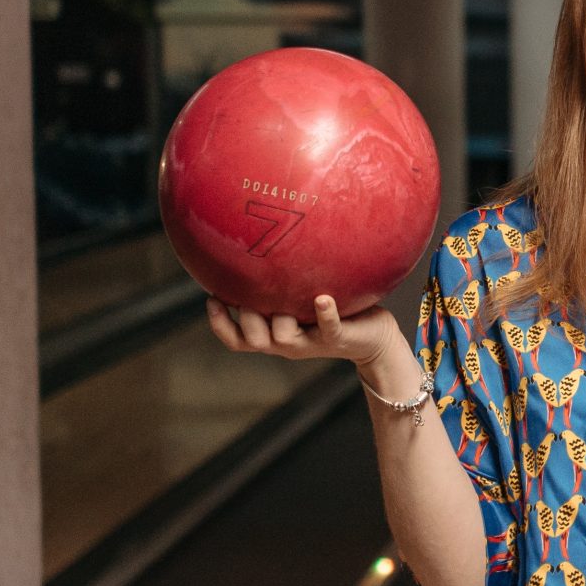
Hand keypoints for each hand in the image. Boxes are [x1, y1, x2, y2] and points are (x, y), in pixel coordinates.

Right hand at [206, 294, 403, 370]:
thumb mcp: (301, 299)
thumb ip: (281, 284)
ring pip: (283, 338)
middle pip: (253, 340)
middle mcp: (289, 343)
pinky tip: (322, 297)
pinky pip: (328, 327)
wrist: (374, 338)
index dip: (220, 324)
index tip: (211, 298)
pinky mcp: (338, 338)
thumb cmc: (335, 312)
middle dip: (245, 319)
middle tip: (246, 295)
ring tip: (281, 296)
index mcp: (275, 335)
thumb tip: (260, 242)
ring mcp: (312, 342)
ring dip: (278, 318)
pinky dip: (325, 313)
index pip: (237, 340)